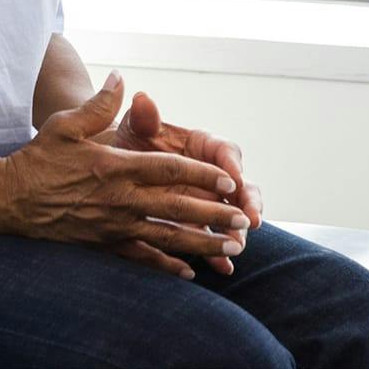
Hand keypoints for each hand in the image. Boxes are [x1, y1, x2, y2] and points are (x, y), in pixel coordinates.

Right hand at [0, 72, 249, 280]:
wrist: (11, 200)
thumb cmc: (40, 157)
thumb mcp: (67, 123)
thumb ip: (99, 104)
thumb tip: (121, 77)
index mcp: (116, 166)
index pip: (169, 169)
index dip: (202, 175)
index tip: (229, 179)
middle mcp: (120, 199)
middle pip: (177, 208)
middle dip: (214, 215)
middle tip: (244, 221)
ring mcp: (113, 226)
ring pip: (166, 237)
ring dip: (201, 245)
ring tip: (230, 250)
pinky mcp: (104, 244)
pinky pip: (141, 258)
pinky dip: (167, 266)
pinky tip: (189, 273)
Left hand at [97, 87, 261, 274]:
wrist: (116, 170)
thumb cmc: (130, 142)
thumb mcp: (135, 128)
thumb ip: (144, 117)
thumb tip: (142, 99)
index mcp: (202, 145)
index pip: (225, 151)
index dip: (232, 165)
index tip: (236, 179)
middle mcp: (210, 173)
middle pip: (240, 187)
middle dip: (247, 203)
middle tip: (252, 219)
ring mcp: (206, 201)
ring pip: (231, 216)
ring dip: (236, 230)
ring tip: (237, 246)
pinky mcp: (196, 223)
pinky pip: (212, 239)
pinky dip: (218, 254)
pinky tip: (223, 269)